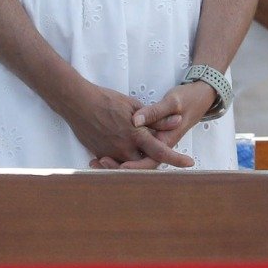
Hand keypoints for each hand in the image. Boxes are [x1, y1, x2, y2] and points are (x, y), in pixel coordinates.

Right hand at [63, 83, 193, 169]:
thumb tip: (177, 121)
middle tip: (158, 155)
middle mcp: (124, 148)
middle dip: (153, 162)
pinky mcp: (99, 154)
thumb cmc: (107, 101)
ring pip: (129, 166)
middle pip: (145, 164)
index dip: (176, 159)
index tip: (190, 163)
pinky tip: (120, 153)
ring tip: (138, 151)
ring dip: (136, 162)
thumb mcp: (134, 106)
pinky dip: (119, 161)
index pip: (161, 151)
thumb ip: (156, 118)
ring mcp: (110, 153)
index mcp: (136, 135)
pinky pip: (114, 163)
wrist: (78, 103)